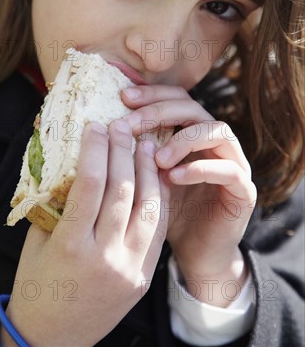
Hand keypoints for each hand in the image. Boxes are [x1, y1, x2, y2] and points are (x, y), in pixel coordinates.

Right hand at [2, 120, 168, 346]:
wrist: (52, 341)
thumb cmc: (37, 286)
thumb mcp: (38, 240)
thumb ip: (58, 202)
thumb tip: (73, 161)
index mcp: (71, 245)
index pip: (91, 183)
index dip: (95, 149)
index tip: (96, 125)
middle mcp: (105, 256)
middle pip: (122, 190)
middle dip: (123, 151)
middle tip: (122, 127)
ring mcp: (129, 268)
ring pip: (148, 207)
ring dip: (148, 171)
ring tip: (145, 144)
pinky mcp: (143, 277)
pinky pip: (158, 230)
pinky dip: (159, 199)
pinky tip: (156, 177)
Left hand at [122, 85, 256, 306]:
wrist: (195, 252)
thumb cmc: (167, 211)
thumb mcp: (147, 177)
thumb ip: (136, 153)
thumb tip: (101, 128)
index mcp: (192, 132)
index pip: (176, 98)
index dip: (152, 94)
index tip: (123, 97)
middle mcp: (215, 142)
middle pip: (194, 107)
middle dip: (161, 111)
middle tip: (131, 124)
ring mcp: (234, 163)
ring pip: (217, 131)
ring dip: (184, 140)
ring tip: (155, 158)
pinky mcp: (244, 190)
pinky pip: (228, 170)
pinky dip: (200, 169)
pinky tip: (173, 177)